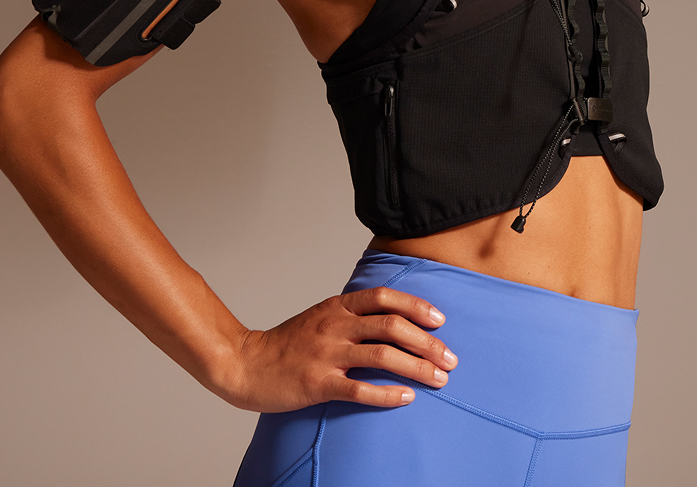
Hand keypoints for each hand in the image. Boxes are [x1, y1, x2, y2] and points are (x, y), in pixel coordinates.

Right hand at [216, 286, 457, 411]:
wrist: (245, 364)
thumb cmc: (288, 343)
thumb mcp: (321, 317)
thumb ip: (353, 315)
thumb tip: (394, 318)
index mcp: (337, 307)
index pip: (385, 298)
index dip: (417, 306)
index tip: (440, 321)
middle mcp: (335, 326)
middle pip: (392, 327)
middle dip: (428, 342)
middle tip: (450, 359)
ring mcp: (326, 355)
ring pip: (382, 356)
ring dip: (417, 367)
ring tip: (439, 379)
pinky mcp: (317, 384)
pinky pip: (359, 389)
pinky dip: (387, 394)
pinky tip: (407, 398)